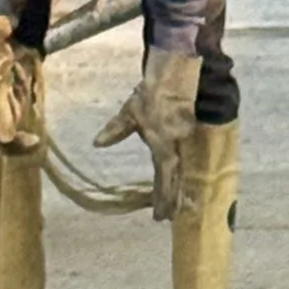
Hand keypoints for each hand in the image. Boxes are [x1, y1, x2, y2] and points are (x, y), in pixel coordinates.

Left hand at [94, 44, 200, 217]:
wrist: (179, 72)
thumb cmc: (153, 93)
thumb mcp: (131, 111)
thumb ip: (116, 129)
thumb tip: (97, 143)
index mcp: (163, 144)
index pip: (164, 177)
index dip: (163, 198)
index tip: (160, 216)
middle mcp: (177, 146)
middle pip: (178, 178)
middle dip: (175, 198)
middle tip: (172, 216)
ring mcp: (187, 139)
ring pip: (186, 169)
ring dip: (183, 187)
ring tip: (183, 206)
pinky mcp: (191, 132)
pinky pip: (190, 157)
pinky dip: (187, 171)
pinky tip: (186, 179)